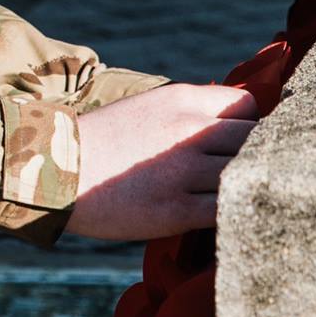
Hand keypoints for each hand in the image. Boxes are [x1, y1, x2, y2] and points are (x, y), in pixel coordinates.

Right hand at [65, 83, 258, 241]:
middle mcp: (188, 129)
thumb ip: (191, 111)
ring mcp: (185, 170)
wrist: (58, 169)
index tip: (246, 145)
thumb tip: (234, 120)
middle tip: (250, 173)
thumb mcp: (148, 106)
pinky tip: (231, 217)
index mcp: (182, 99)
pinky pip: (228, 209)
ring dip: (250, 184)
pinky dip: (236, 212)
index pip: (248, 107)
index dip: (252, 128)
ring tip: (244, 195)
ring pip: (247, 173)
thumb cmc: (105, 140)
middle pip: (256, 139)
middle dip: (258, 155)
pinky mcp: (177, 210)